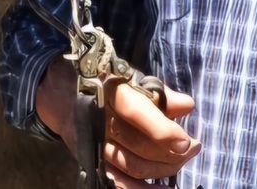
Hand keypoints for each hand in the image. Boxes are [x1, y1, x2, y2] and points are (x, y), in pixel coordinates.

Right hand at [35, 61, 198, 185]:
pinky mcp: (94, 161)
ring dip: (165, 167)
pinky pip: (119, 182)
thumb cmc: (105, 83)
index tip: (186, 141)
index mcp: (109, 91)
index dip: (162, 130)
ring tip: (186, 156)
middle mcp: (99, 120)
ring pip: (134, 166)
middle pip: (139, 146)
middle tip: (195, 146)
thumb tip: (187, 106)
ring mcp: (95, 145)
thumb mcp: (130, 78)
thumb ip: (159, 93)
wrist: (61, 94)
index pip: (136, 112)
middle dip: (173, 151)